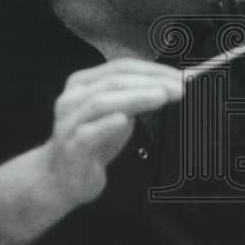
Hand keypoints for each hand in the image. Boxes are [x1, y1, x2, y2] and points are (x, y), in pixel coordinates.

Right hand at [44, 58, 183, 206]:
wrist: (60, 179)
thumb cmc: (94, 142)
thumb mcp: (118, 113)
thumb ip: (138, 97)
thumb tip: (175, 84)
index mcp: (84, 83)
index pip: (122, 66)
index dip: (154, 69)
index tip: (184, 75)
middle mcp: (73, 97)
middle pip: (115, 80)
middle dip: (151, 82)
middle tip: (181, 87)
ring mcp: (69, 122)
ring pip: (102, 101)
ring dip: (136, 97)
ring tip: (163, 96)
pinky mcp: (71, 147)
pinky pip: (88, 133)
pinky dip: (107, 124)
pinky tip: (125, 120)